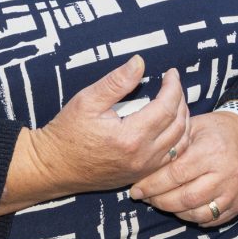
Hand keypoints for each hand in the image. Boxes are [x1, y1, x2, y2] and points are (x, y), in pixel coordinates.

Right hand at [3, 60, 187, 212]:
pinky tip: (171, 126)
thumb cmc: (67, 133)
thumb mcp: (87, 100)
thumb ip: (116, 82)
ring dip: (184, 121)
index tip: (171, 73)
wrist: (53, 167)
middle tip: (174, 84)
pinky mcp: (141, 176)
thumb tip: (139, 62)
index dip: (173, 87)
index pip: (167, 107)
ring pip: (179, 144)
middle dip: (181, 101)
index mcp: (131, 137)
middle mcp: (142, 157)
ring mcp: (143, 170)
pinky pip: (171, 158)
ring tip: (176, 102)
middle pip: (178, 125)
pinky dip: (178, 139)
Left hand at [130, 109, 237, 227]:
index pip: (175, 175)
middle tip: (145, 197)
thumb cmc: (215, 130)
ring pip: (197, 213)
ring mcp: (235, 191)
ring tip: (161, 202)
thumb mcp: (193, 126)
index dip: (152, 184)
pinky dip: (193, 217)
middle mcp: (226, 173)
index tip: (136, 189)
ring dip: (174, 211)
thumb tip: (142, 162)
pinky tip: (181, 208)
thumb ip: (171, 144)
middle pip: (184, 198)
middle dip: (159, 201)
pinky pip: (211, 220)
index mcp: (211, 151)